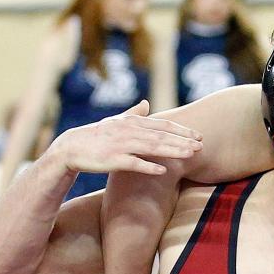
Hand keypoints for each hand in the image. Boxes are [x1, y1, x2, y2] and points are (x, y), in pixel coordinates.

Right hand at [52, 101, 202, 176]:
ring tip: (190, 155)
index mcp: (132, 122)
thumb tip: (146, 103)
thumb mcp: (116, 121)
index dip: (181, 130)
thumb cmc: (97, 135)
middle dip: (183, 140)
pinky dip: (148, 166)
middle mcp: (129, 131)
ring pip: (151, 147)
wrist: (72, 148)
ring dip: (172, 150)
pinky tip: (163, 170)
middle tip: (201, 146)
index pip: (162, 125)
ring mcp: (120, 144)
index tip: (199, 136)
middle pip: (161, 135)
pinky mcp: (112, 159)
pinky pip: (133, 163)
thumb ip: (133, 113)